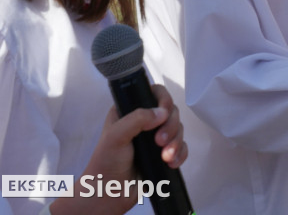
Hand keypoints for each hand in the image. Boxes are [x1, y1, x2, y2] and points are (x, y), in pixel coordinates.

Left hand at [54, 86, 186, 214]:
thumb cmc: (105, 164)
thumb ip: (136, 119)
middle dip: (170, 127)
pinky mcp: (163, 153)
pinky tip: (171, 162)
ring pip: (178, 129)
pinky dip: (180, 153)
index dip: (164, 100)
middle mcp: (144, 122)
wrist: (108, 193)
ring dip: (176, 142)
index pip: (154, 94)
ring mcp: (155, 138)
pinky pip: (182, 146)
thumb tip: (161, 113)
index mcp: (129, 111)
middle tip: (159, 141)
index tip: (164, 112)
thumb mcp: (115, 136)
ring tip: (165, 157)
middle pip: (171, 112)